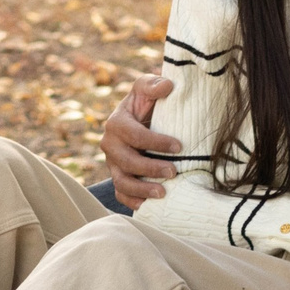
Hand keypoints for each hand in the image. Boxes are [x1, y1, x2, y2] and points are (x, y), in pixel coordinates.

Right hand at [104, 76, 179, 208]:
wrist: (142, 120)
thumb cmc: (146, 103)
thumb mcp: (146, 89)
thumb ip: (152, 84)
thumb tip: (167, 86)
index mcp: (117, 123)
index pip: (133, 135)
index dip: (156, 141)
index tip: (179, 146)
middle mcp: (111, 145)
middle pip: (127, 161)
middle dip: (150, 168)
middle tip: (174, 172)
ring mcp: (113, 164)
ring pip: (122, 181)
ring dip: (142, 189)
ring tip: (164, 192)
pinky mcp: (119, 177)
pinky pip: (121, 194)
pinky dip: (133, 201)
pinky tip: (149, 205)